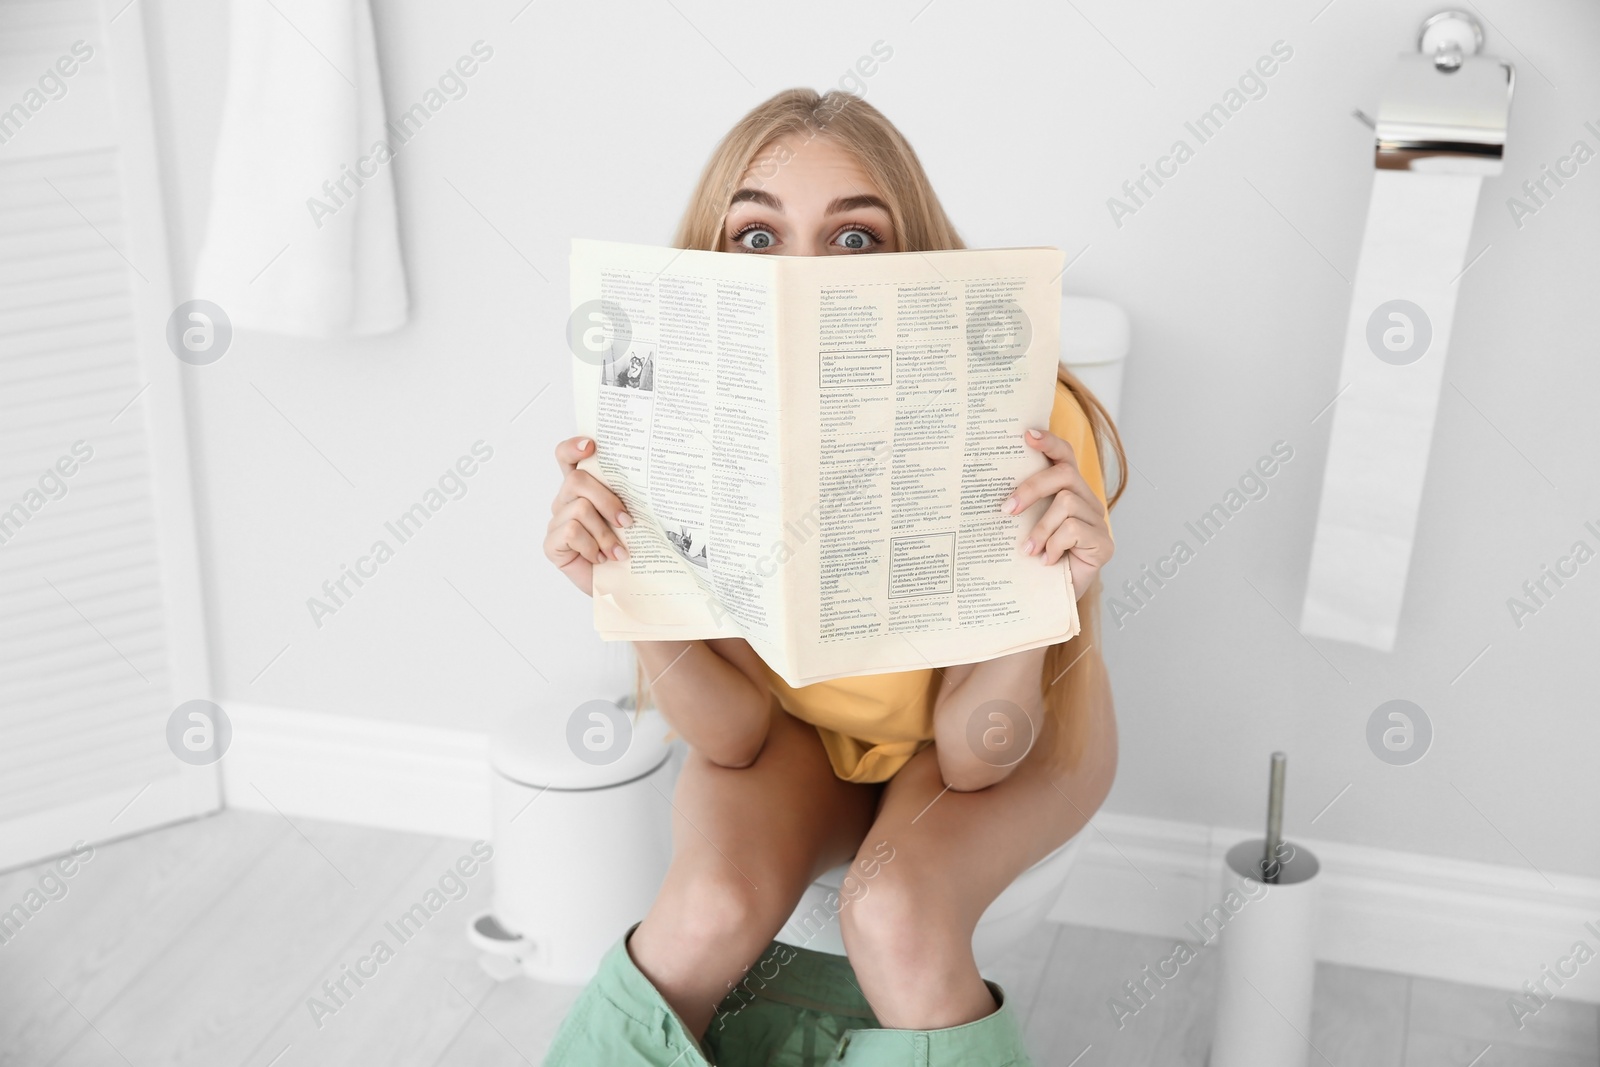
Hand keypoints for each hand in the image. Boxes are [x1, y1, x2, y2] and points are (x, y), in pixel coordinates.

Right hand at [544, 436, 632, 596]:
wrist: (620, 588)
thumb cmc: (625, 551)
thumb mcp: (628, 521)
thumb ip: (626, 500)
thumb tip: (647, 484)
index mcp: (583, 490)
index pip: (567, 457)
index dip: (573, 447)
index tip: (592, 446)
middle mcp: (566, 501)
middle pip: (578, 480)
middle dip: (608, 500)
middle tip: (627, 523)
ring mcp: (557, 522)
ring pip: (580, 508)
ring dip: (605, 533)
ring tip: (619, 552)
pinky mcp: (551, 543)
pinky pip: (570, 531)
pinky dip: (591, 546)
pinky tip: (600, 559)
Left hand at [1000, 428, 1112, 598]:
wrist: (1049, 600)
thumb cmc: (1034, 560)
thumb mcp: (1024, 528)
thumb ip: (1020, 506)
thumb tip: (988, 491)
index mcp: (1069, 490)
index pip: (1065, 456)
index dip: (1049, 442)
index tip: (1026, 435)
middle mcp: (1088, 500)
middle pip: (1064, 475)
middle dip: (1031, 489)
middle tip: (1006, 510)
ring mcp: (1098, 522)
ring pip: (1067, 503)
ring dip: (1041, 528)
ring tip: (1027, 550)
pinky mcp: (1104, 544)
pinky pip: (1075, 530)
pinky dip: (1055, 545)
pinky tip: (1047, 561)